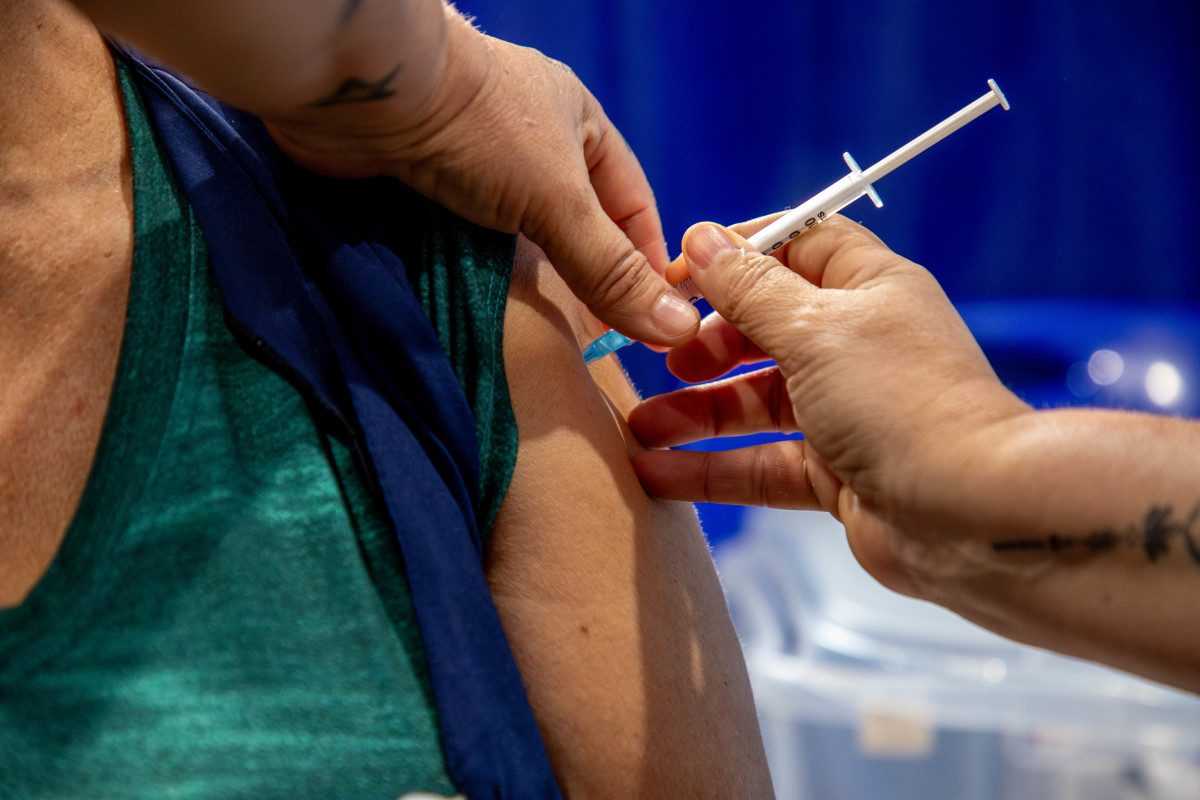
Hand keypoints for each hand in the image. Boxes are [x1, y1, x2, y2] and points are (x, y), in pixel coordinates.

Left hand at [266, 7, 698, 346]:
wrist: (363, 96)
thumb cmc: (475, 129)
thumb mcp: (559, 201)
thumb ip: (611, 269)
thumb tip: (676, 329)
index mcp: (578, 122)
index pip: (632, 205)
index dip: (646, 264)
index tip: (654, 325)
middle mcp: (531, 140)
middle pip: (576, 227)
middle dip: (587, 282)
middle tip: (598, 346)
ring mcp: (477, 164)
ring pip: (521, 240)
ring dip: (533, 286)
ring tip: (550, 343)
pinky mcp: (429, 187)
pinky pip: (470, 244)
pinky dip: (483, 279)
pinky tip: (495, 318)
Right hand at [629, 217, 1028, 581]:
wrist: (970, 512)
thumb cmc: (904, 402)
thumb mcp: (815, 328)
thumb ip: (749, 289)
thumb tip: (701, 241)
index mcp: (867, 289)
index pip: (794, 248)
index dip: (735, 256)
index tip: (676, 275)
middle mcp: (857, 345)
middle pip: (764, 329)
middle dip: (708, 342)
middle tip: (664, 355)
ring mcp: (846, 412)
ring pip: (754, 402)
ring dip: (696, 412)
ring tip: (640, 426)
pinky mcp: (835, 473)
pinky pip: (759, 463)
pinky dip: (710, 468)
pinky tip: (658, 471)